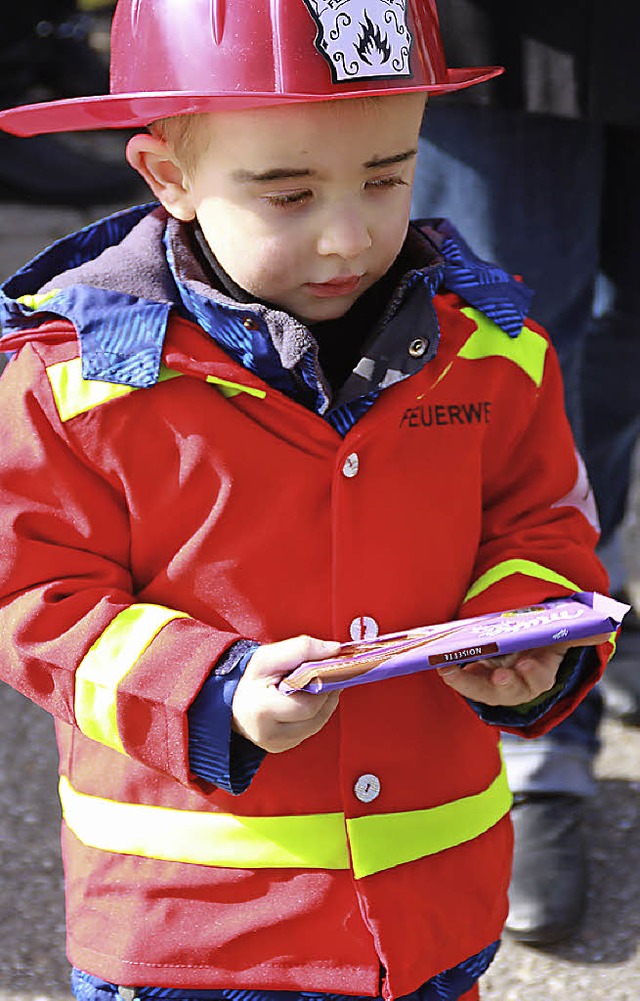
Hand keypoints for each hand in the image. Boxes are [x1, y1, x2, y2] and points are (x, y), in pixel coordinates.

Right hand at [232, 635, 340, 752]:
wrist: (231, 697)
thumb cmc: (250, 676)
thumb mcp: (270, 655)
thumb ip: (302, 649)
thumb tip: (334, 650)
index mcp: (262, 710)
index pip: (307, 705)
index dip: (323, 686)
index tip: (331, 669)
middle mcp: (268, 734)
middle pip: (315, 716)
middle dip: (327, 694)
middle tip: (329, 675)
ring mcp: (275, 744)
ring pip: (316, 724)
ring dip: (324, 704)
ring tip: (321, 684)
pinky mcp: (280, 747)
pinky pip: (308, 730)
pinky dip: (315, 713)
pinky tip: (310, 698)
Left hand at [437, 633, 609, 706]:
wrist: (523, 639)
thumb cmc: (543, 638)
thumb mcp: (561, 634)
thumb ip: (580, 633)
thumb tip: (604, 631)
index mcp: (540, 672)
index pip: (539, 678)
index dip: (532, 673)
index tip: (526, 665)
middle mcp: (516, 681)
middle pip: (507, 690)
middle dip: (498, 685)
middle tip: (492, 676)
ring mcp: (493, 679)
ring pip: (481, 688)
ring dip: (465, 681)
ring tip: (449, 670)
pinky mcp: (475, 672)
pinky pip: (463, 677)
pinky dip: (452, 672)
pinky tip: (440, 662)